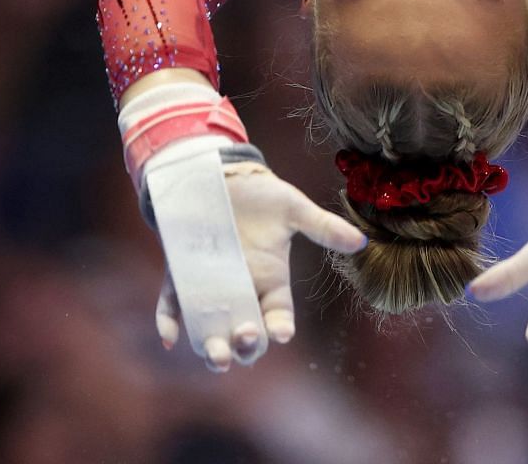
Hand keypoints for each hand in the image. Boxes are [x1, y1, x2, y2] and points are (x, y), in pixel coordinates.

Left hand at [148, 149, 364, 371]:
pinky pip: (171, 306)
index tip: (281, 332)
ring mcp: (209, 287)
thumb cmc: (260, 193)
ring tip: (216, 356)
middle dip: (246, 346)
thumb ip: (322, 227)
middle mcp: (240, 291)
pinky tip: (168, 337)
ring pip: (210, 331)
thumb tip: (360, 241)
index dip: (279, 329)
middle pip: (245, 335)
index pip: (277, 317)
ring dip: (212, 349)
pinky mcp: (180, 276)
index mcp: (270, 281)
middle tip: (245, 336)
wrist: (218, 172)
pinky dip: (167, 323)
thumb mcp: (292, 208)